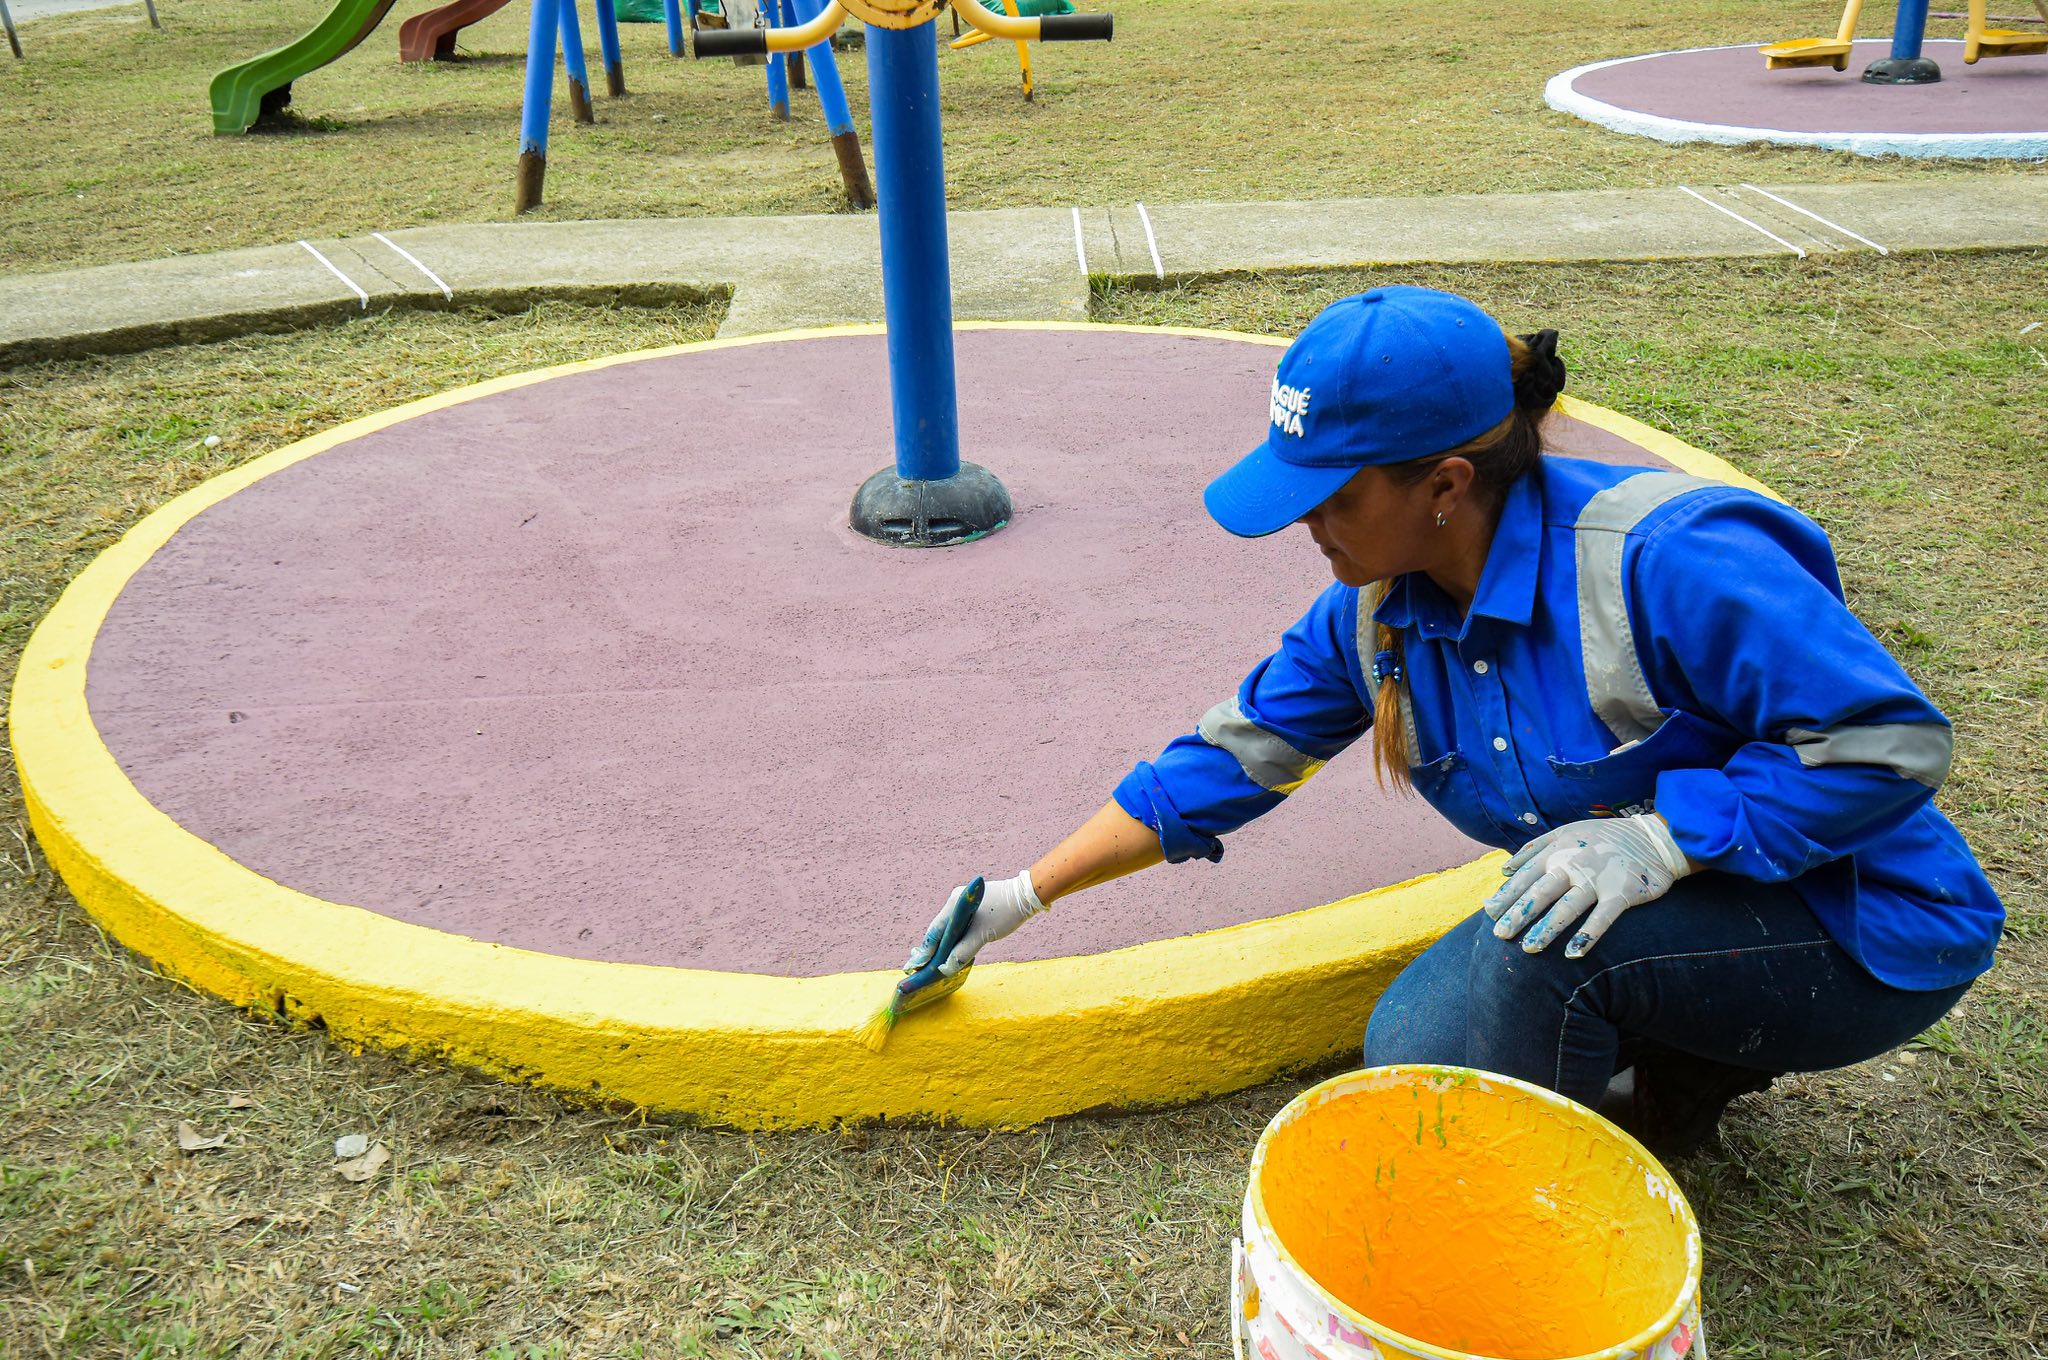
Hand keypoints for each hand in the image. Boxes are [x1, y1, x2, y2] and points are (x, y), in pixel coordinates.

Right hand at [904, 871, 1046, 976]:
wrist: (1027, 895)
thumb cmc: (1005, 913)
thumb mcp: (983, 936)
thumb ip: (962, 952)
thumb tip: (945, 969)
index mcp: (954, 904)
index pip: (934, 931)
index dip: (925, 950)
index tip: (916, 965)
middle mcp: (955, 902)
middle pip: (939, 929)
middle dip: (933, 949)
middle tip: (923, 967)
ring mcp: (964, 904)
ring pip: (950, 928)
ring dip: (945, 944)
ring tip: (936, 962)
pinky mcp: (974, 908)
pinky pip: (959, 926)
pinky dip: (955, 939)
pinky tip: (954, 950)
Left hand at [1483, 814, 1691, 959]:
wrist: (1651, 838)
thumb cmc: (1601, 839)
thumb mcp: (1565, 833)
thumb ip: (1534, 849)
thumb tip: (1504, 869)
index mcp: (1557, 850)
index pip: (1525, 876)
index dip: (1506, 895)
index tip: (1488, 913)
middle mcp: (1574, 864)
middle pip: (1540, 892)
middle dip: (1518, 914)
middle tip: (1499, 935)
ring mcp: (1598, 878)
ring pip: (1567, 907)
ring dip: (1547, 929)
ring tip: (1529, 948)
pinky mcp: (1622, 892)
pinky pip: (1603, 917)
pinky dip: (1588, 935)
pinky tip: (1572, 954)